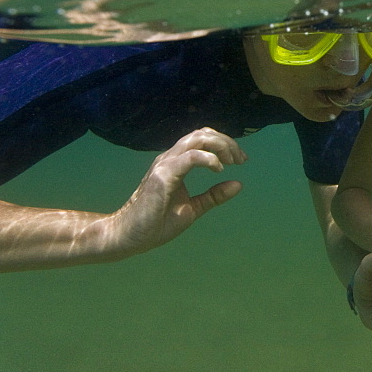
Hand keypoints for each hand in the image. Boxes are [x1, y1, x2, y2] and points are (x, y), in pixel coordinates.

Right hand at [104, 128, 245, 255]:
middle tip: (242, 158)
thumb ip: (213, 196)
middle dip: (226, 142)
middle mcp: (170, 158)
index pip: (202, 139)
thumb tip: (238, 184)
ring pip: (196, 139)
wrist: (130, 237)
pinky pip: (189, 157)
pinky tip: (219, 170)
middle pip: (202, 134)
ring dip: (220, 146)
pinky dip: (208, 159)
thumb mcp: (193, 208)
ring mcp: (164, 165)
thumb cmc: (157, 223)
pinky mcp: (162, 176)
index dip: (224, 143)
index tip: (241, 159)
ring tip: (233, 160)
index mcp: (176, 162)